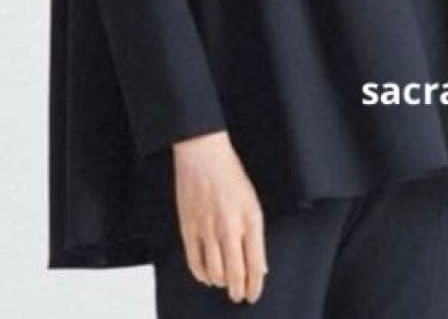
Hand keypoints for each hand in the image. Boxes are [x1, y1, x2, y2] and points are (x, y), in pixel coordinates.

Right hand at [172, 130, 268, 304]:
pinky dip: (201, 275)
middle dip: (238, 291)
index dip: (255, 286)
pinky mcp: (188, 227)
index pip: (256, 264)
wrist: (203, 153)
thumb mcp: (252, 202)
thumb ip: (256, 235)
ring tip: (223, 283)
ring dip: (220, 283)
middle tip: (238, 295)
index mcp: (250, 219)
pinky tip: (206, 275)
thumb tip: (260, 264)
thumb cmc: (229, 173)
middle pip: (235, 274)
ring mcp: (207, 228)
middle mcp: (229, 227)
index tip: (253, 294)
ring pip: (214, 273)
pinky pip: (194, 262)